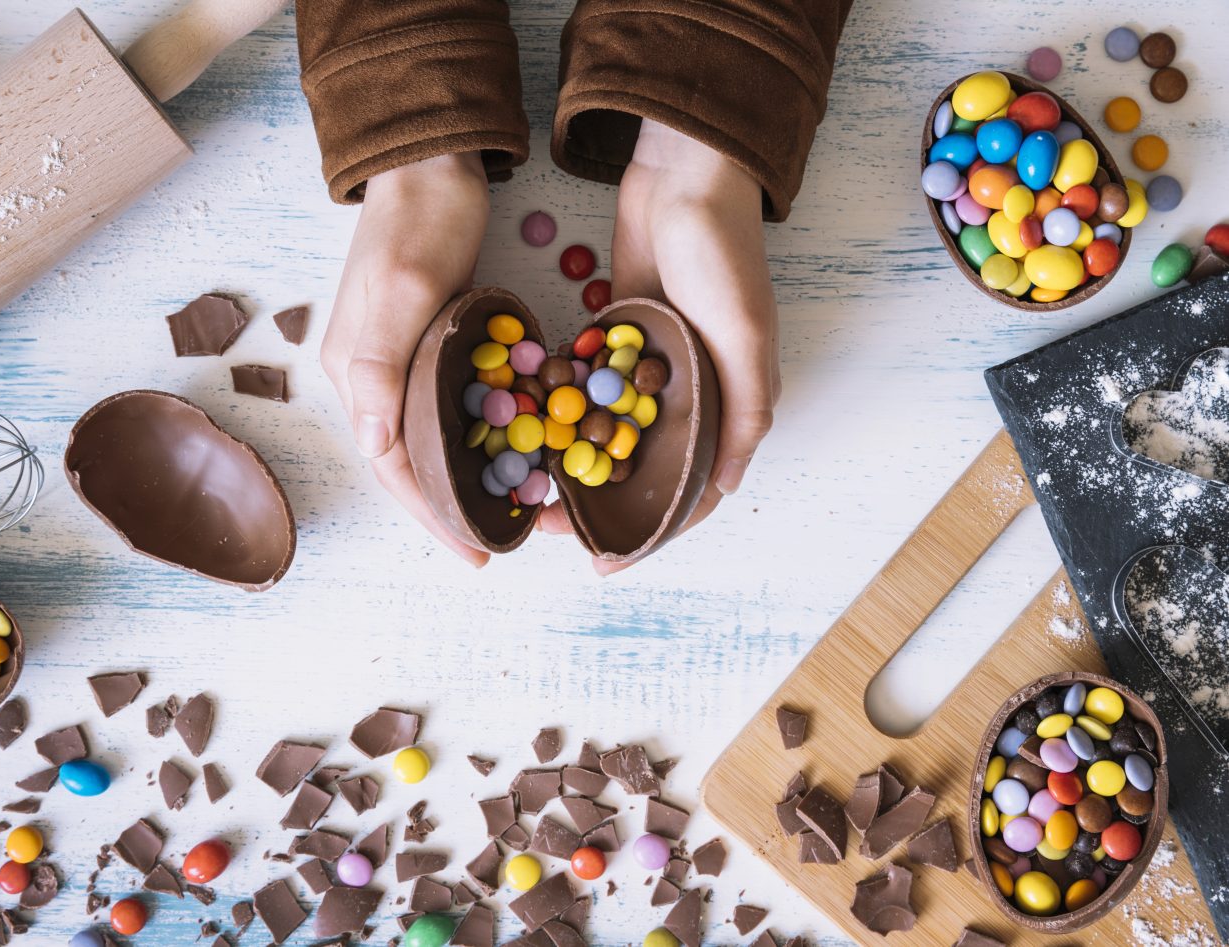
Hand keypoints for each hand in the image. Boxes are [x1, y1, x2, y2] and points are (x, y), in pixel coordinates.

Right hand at [321, 152, 491, 566]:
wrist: (429, 162)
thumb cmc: (419, 221)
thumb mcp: (405, 290)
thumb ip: (382, 366)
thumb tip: (372, 447)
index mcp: (354, 373)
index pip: (389, 466)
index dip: (431, 516)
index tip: (476, 552)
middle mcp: (368, 375)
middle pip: (405, 461)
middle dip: (447, 508)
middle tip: (498, 541)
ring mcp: (395, 358)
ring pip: (426, 437)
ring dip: (460, 476)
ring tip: (504, 507)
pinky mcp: (425, 341)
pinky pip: (445, 406)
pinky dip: (472, 435)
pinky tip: (504, 449)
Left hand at [540, 119, 779, 573]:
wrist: (684, 175)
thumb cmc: (723, 254)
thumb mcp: (744, 334)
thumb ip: (744, 409)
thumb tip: (727, 487)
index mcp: (727, 402)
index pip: (690, 489)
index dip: (649, 531)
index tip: (603, 561)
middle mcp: (687, 392)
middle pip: (638, 470)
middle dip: (594, 504)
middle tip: (544, 524)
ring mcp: (647, 366)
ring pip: (604, 434)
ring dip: (570, 462)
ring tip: (525, 488)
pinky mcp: (614, 335)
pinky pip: (583, 386)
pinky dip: (558, 410)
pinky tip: (521, 431)